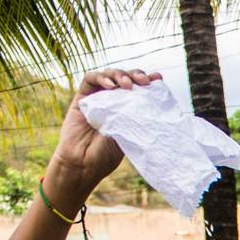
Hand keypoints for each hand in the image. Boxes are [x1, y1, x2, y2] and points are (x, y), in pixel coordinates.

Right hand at [48, 68, 162, 200]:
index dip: (147, 80)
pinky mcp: (81, 97)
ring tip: (127, 85)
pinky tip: (110, 85)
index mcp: (128, 109)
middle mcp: (113, 100)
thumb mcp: (128, 135)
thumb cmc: (106, 155)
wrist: (84, 164)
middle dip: (136, 75)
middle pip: (125, 78)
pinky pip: (90, 79)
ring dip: (120, 75)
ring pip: (109, 75)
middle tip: (144, 82)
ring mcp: (97, 98)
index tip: (158, 79)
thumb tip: (155, 105)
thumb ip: (136, 119)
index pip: (138, 89)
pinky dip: (101, 78)